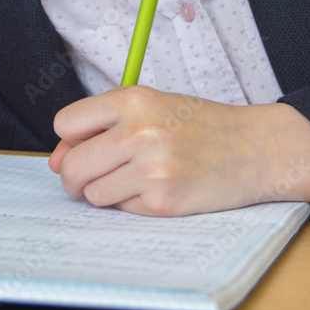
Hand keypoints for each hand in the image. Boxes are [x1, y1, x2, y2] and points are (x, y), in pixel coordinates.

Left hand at [48, 86, 309, 215]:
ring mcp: (151, 169)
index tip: (87, 147)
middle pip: (71, 165)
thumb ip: (102, 126)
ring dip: (106, 193)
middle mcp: (139, 131)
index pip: (65, 124)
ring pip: (92, 193)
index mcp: (132, 99)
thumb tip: (53, 160)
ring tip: (138, 179)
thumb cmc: (200, 126)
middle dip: (77, 177)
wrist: (256, 148)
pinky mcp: (163, 203)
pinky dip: (132, 205)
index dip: (71, 140)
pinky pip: (121, 210)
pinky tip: (159, 190)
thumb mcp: (152, 108)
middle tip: (99, 176)